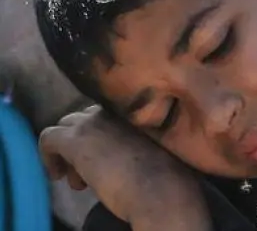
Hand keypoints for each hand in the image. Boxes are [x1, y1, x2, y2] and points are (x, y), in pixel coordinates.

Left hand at [39, 106, 206, 230]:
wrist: (160, 189)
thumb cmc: (166, 176)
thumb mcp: (154, 149)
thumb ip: (136, 141)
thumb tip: (119, 152)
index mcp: (135, 110)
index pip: (106, 115)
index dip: (102, 138)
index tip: (107, 161)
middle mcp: (113, 109)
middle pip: (84, 119)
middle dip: (83, 144)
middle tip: (89, 173)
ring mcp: (93, 122)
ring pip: (66, 127)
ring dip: (68, 152)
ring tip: (79, 180)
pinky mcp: (74, 140)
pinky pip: (48, 139)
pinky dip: (49, 156)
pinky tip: (57, 175)